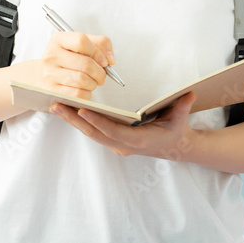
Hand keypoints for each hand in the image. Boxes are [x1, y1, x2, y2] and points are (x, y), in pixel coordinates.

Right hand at [33, 31, 114, 99]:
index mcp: (59, 39)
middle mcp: (51, 55)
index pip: (81, 41)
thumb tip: (110, 59)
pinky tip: (85, 89)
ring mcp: (50, 73)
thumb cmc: (68, 57)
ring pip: (83, 80)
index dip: (97, 52)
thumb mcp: (82, 44)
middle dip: (100, 72)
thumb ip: (100, 44)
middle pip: (85, 64)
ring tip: (92, 81)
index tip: (104, 61)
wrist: (46, 72)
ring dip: (94, 83)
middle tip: (102, 75)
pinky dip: (87, 93)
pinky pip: (78, 94)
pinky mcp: (52, 90)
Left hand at [49, 91, 197, 160]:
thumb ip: (182, 107)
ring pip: (91, 133)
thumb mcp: (181, 120)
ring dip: (72, 121)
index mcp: (139, 141)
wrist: (175, 148)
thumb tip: (188, 94)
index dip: (97, 121)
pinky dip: (80, 122)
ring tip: (55, 107)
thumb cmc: (176, 132)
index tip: (81, 110)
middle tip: (56, 106)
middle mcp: (124, 145)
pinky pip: (93, 132)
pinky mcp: (113, 141)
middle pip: (94, 133)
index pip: (113, 132)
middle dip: (74, 120)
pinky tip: (67, 111)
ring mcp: (117, 145)